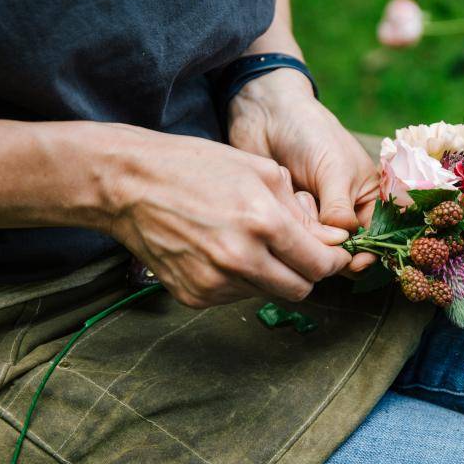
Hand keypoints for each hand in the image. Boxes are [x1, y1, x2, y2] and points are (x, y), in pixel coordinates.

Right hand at [100, 124, 351, 307]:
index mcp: (262, 223)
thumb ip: (300, 212)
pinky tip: (223, 251)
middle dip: (307, 273)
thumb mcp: (260, 172)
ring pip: (267, 293)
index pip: (318, 265)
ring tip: (250, 242)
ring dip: (271, 274)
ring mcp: (214, 282)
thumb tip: (333, 241)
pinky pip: (234, 296)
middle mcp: (240, 259)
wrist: (129, 185)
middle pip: (299, 290)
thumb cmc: (195, 167)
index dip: (333, 262)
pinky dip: (240, 279)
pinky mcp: (194, 296)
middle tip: (300, 253)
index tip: (334, 255)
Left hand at [228, 69, 378, 272]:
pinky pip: (290, 237)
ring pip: (315, 247)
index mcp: (367, 200)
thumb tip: (341, 247)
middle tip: (318, 237)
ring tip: (300, 202)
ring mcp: (314, 217)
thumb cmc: (312, 134)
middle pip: (344, 251)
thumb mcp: (335, 170)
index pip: (374, 238)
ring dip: (307, 233)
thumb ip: (340, 210)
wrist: (267, 114)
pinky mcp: (288, 218)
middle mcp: (343, 213)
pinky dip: (287, 225)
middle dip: (331, 246)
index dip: (365, 254)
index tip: (352, 262)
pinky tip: (284, 199)